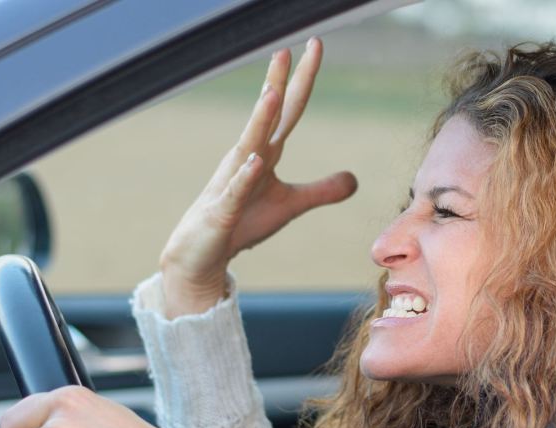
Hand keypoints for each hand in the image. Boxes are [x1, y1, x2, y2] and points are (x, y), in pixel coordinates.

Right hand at [159, 37, 357, 316]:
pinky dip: (246, 177)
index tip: (314, 44)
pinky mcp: (223, 211)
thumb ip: (321, 190)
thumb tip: (355, 179)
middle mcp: (247, 158)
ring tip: (272, 92)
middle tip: (287, 48)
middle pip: (267, 117)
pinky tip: (257, 161)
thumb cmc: (241, 223)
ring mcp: (232, 183)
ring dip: (260, 121)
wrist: (201, 254)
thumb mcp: (290, 206)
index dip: (302, 79)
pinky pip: (236, 192)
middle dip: (277, 83)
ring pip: (249, 146)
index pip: (289, 110)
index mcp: (265, 153)